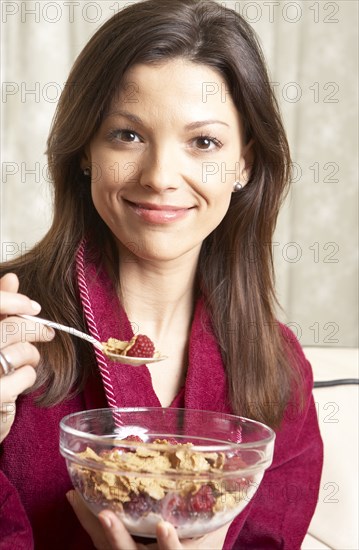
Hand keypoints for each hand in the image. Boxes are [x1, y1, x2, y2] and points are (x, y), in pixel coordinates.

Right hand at [0, 273, 54, 441]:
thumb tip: (11, 277)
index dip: (12, 300)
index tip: (33, 306)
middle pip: (11, 328)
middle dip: (35, 329)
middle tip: (47, 333)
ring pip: (21, 351)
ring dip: (31, 356)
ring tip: (27, 361)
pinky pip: (25, 376)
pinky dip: (28, 376)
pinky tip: (19, 382)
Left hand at [67, 490, 230, 549]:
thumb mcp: (210, 541)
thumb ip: (221, 512)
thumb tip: (237, 476)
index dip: (168, 546)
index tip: (163, 527)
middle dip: (116, 537)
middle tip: (105, 515)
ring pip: (107, 549)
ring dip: (91, 524)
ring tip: (77, 498)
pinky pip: (98, 541)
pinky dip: (86, 518)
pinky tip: (77, 497)